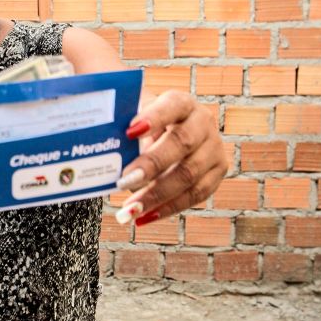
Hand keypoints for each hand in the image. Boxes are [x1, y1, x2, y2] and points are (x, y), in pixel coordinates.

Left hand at [114, 90, 227, 225]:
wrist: (172, 132)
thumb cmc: (146, 125)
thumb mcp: (136, 116)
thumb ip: (123, 125)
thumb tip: (102, 144)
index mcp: (181, 103)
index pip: (171, 106)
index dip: (153, 118)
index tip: (129, 132)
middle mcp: (203, 122)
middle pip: (182, 143)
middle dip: (152, 165)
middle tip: (123, 181)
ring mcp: (214, 148)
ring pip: (189, 174)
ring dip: (157, 195)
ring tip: (129, 209)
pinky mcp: (217, 172)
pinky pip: (196, 195)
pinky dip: (168, 208)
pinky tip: (144, 217)